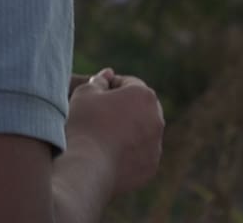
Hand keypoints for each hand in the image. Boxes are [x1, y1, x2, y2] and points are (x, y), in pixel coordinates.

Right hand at [66, 68, 163, 195]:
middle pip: (139, 106)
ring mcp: (156, 144)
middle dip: (123, 108)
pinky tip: (109, 154)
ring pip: (142, 131)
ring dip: (128, 129)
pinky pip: (141, 153)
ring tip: (103, 137)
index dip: (109, 87)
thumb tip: (108, 75)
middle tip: (99, 117)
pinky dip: (130, 151)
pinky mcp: (151, 166)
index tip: (94, 97)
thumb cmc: (85, 124)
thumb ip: (99, 80)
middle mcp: (157, 118)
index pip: (128, 83)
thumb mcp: (85, 93)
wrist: (86, 167)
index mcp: (144, 95)